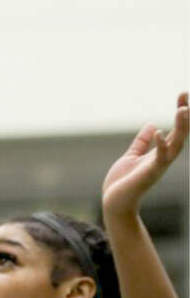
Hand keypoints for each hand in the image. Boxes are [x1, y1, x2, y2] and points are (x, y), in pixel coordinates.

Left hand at [102, 92, 187, 216]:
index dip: (180, 114)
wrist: (115, 203)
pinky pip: (158, 159)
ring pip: (175, 145)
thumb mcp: (133, 156)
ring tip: (183, 109)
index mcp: (159, 153)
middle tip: (185, 95)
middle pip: (180, 134)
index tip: (183, 95)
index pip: (174, 130)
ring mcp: (157, 166)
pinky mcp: (148, 174)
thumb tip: (153, 125)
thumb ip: (143, 142)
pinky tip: (159, 132)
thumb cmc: (123, 182)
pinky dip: (160, 146)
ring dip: (180, 128)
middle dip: (184, 116)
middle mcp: (163, 159)